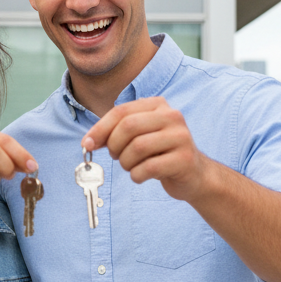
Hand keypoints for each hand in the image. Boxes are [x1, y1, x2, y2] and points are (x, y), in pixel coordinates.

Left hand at [83, 97, 206, 201]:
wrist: (194, 174)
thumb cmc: (160, 154)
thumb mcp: (138, 137)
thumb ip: (114, 133)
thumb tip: (88, 141)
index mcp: (157, 105)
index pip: (121, 112)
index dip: (100, 129)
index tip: (87, 144)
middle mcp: (172, 116)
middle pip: (129, 127)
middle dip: (114, 146)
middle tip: (116, 157)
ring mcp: (181, 137)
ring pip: (138, 147)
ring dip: (126, 163)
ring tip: (131, 166)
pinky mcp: (185, 159)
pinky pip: (149, 167)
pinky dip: (137, 175)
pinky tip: (141, 176)